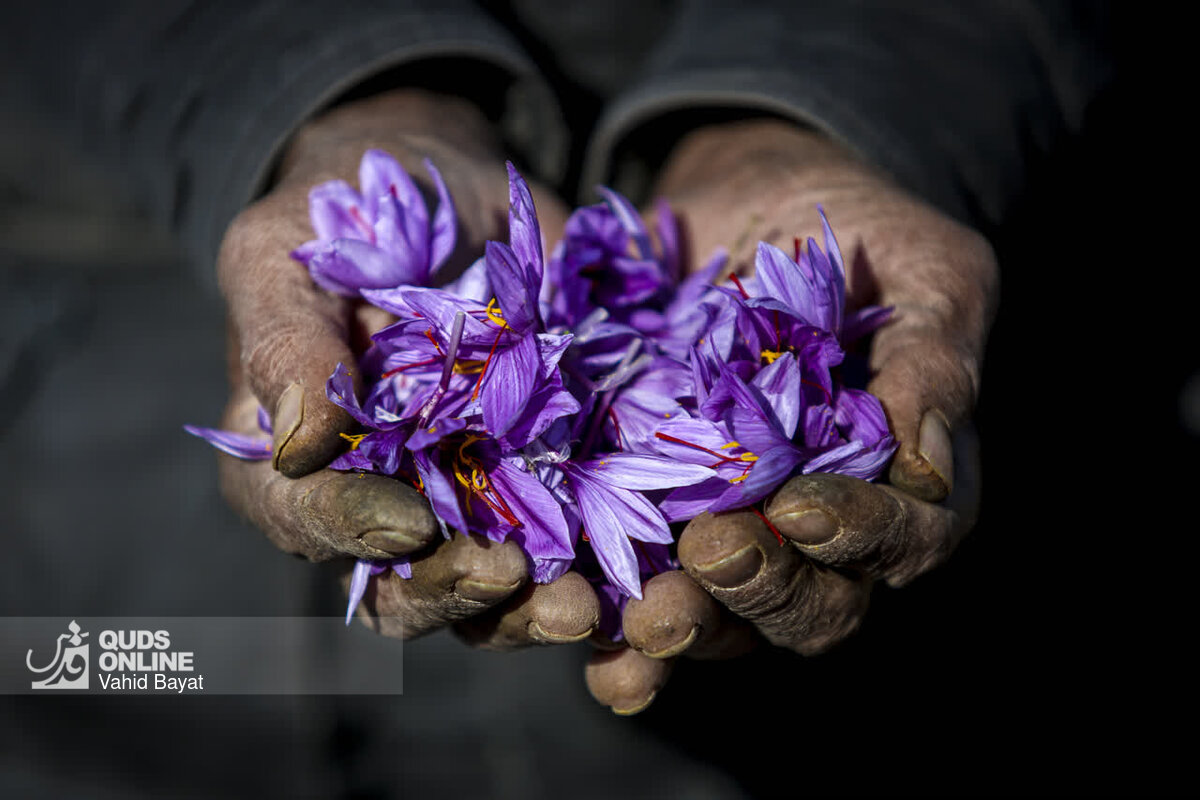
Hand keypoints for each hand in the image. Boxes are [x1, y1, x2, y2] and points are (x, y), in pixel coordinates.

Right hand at [214, 89, 597, 642]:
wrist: (448, 191)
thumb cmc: (345, 215)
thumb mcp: (288, 255)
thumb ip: (283, 342)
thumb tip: (297, 445)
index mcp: (292, 459)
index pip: (304, 518)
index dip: (350, 529)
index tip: (410, 523)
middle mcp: (376, 499)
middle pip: (400, 585)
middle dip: (456, 593)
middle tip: (515, 579)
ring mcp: (465, 499)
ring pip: (487, 590)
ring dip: (531, 609)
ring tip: (584, 605)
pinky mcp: (542, 484)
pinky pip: (569, 545)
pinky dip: (600, 568)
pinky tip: (634, 571)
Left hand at [585, 119, 994, 711]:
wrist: (749, 200)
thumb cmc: (857, 232)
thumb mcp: (925, 271)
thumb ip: (935, 362)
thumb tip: (928, 467)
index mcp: (906, 480)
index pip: (907, 539)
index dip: (862, 536)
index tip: (804, 507)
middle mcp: (824, 526)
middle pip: (813, 603)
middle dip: (763, 588)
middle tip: (711, 552)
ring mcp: (738, 529)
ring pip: (727, 617)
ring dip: (688, 625)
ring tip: (644, 616)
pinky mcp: (654, 517)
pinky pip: (641, 594)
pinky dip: (620, 636)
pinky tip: (593, 645)